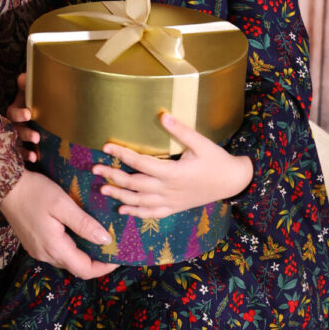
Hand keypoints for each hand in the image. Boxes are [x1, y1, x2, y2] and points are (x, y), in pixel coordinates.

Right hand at [0, 171, 116, 279]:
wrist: (4, 186)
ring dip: (84, 254)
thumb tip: (106, 240)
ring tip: (99, 238)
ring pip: (66, 260)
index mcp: (54, 248)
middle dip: (96, 260)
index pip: (85, 270)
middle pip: (76, 267)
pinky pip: (57, 252)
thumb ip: (84, 224)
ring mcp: (37, 250)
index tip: (119, 256)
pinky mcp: (33, 244)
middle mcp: (45, 255)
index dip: (104, 267)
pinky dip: (72, 247)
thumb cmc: (35, 191)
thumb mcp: (62, 204)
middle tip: (113, 245)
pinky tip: (78, 233)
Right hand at [8, 73, 39, 163]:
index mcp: (13, 111)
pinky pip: (20, 154)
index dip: (19, 114)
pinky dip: (26, 156)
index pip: (13, 113)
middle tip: (36, 136)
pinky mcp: (18, 149)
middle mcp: (11, 125)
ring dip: (26, 147)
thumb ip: (26, 86)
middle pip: (15, 130)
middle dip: (25, 133)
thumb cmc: (28, 103)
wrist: (29, 115)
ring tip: (37, 147)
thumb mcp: (27, 94)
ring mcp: (14, 138)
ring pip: (17, 142)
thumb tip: (23, 76)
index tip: (29, 114)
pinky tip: (34, 158)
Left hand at [91, 112, 252, 219]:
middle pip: (135, 184)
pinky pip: (152, 214)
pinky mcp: (174, 208)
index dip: (123, 154)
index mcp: (173, 172)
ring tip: (102, 188)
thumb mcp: (201, 143)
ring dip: (119, 196)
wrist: (233, 182)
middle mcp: (169, 189)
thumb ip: (181, 130)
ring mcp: (171, 202)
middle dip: (113, 176)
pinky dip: (136, 213)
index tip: (106, 147)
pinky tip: (122, 211)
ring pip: (140, 202)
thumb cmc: (217, 160)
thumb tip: (162, 115)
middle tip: (95, 168)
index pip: (141, 163)